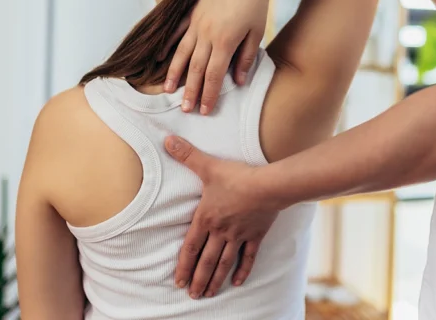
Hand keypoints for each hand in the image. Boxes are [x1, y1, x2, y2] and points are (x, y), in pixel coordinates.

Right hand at [164, 0, 272, 114]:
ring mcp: (197, 22)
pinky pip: (177, 31)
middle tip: (185, 109)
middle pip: (196, 69)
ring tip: (168, 90)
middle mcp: (207, 34)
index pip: (214, 76)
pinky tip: (161, 57)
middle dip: (190, 91)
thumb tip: (239, 82)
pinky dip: (168, 45)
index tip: (204, 110)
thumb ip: (245, 58)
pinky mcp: (193, 11)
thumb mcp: (256, 33)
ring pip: (182, 53)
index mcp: (225, 42)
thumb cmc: (256, 3)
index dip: (209, 95)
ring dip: (175, 73)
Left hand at [164, 136, 278, 298]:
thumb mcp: (208, 166)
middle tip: (192, 296)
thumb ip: (187, 155)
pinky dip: (242, 270)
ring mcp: (239, 236)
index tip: (177, 281)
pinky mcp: (255, 235)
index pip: (190, 247)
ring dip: (216, 280)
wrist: (268, 186)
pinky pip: (248, 257)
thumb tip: (167, 140)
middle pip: (207, 261)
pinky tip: (237, 283)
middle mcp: (221, 232)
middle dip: (198, 279)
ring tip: (208, 294)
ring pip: (224, 263)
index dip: (183, 265)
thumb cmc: (237, 177)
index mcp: (206, 219)